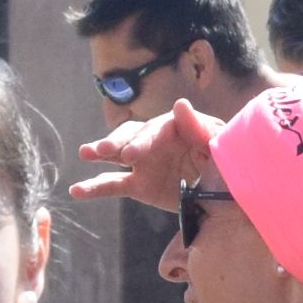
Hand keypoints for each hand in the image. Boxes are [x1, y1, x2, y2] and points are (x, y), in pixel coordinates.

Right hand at [66, 101, 225, 210]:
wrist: (225, 197)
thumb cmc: (227, 167)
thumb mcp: (219, 151)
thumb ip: (202, 130)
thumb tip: (180, 104)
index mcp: (180, 127)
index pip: (158, 127)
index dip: (144, 138)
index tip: (132, 153)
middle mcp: (158, 140)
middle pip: (134, 135)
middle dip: (120, 142)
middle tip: (106, 151)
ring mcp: (145, 161)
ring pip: (118, 153)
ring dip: (102, 150)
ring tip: (86, 153)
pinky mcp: (138, 183)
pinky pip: (113, 184)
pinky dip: (94, 187)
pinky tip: (76, 190)